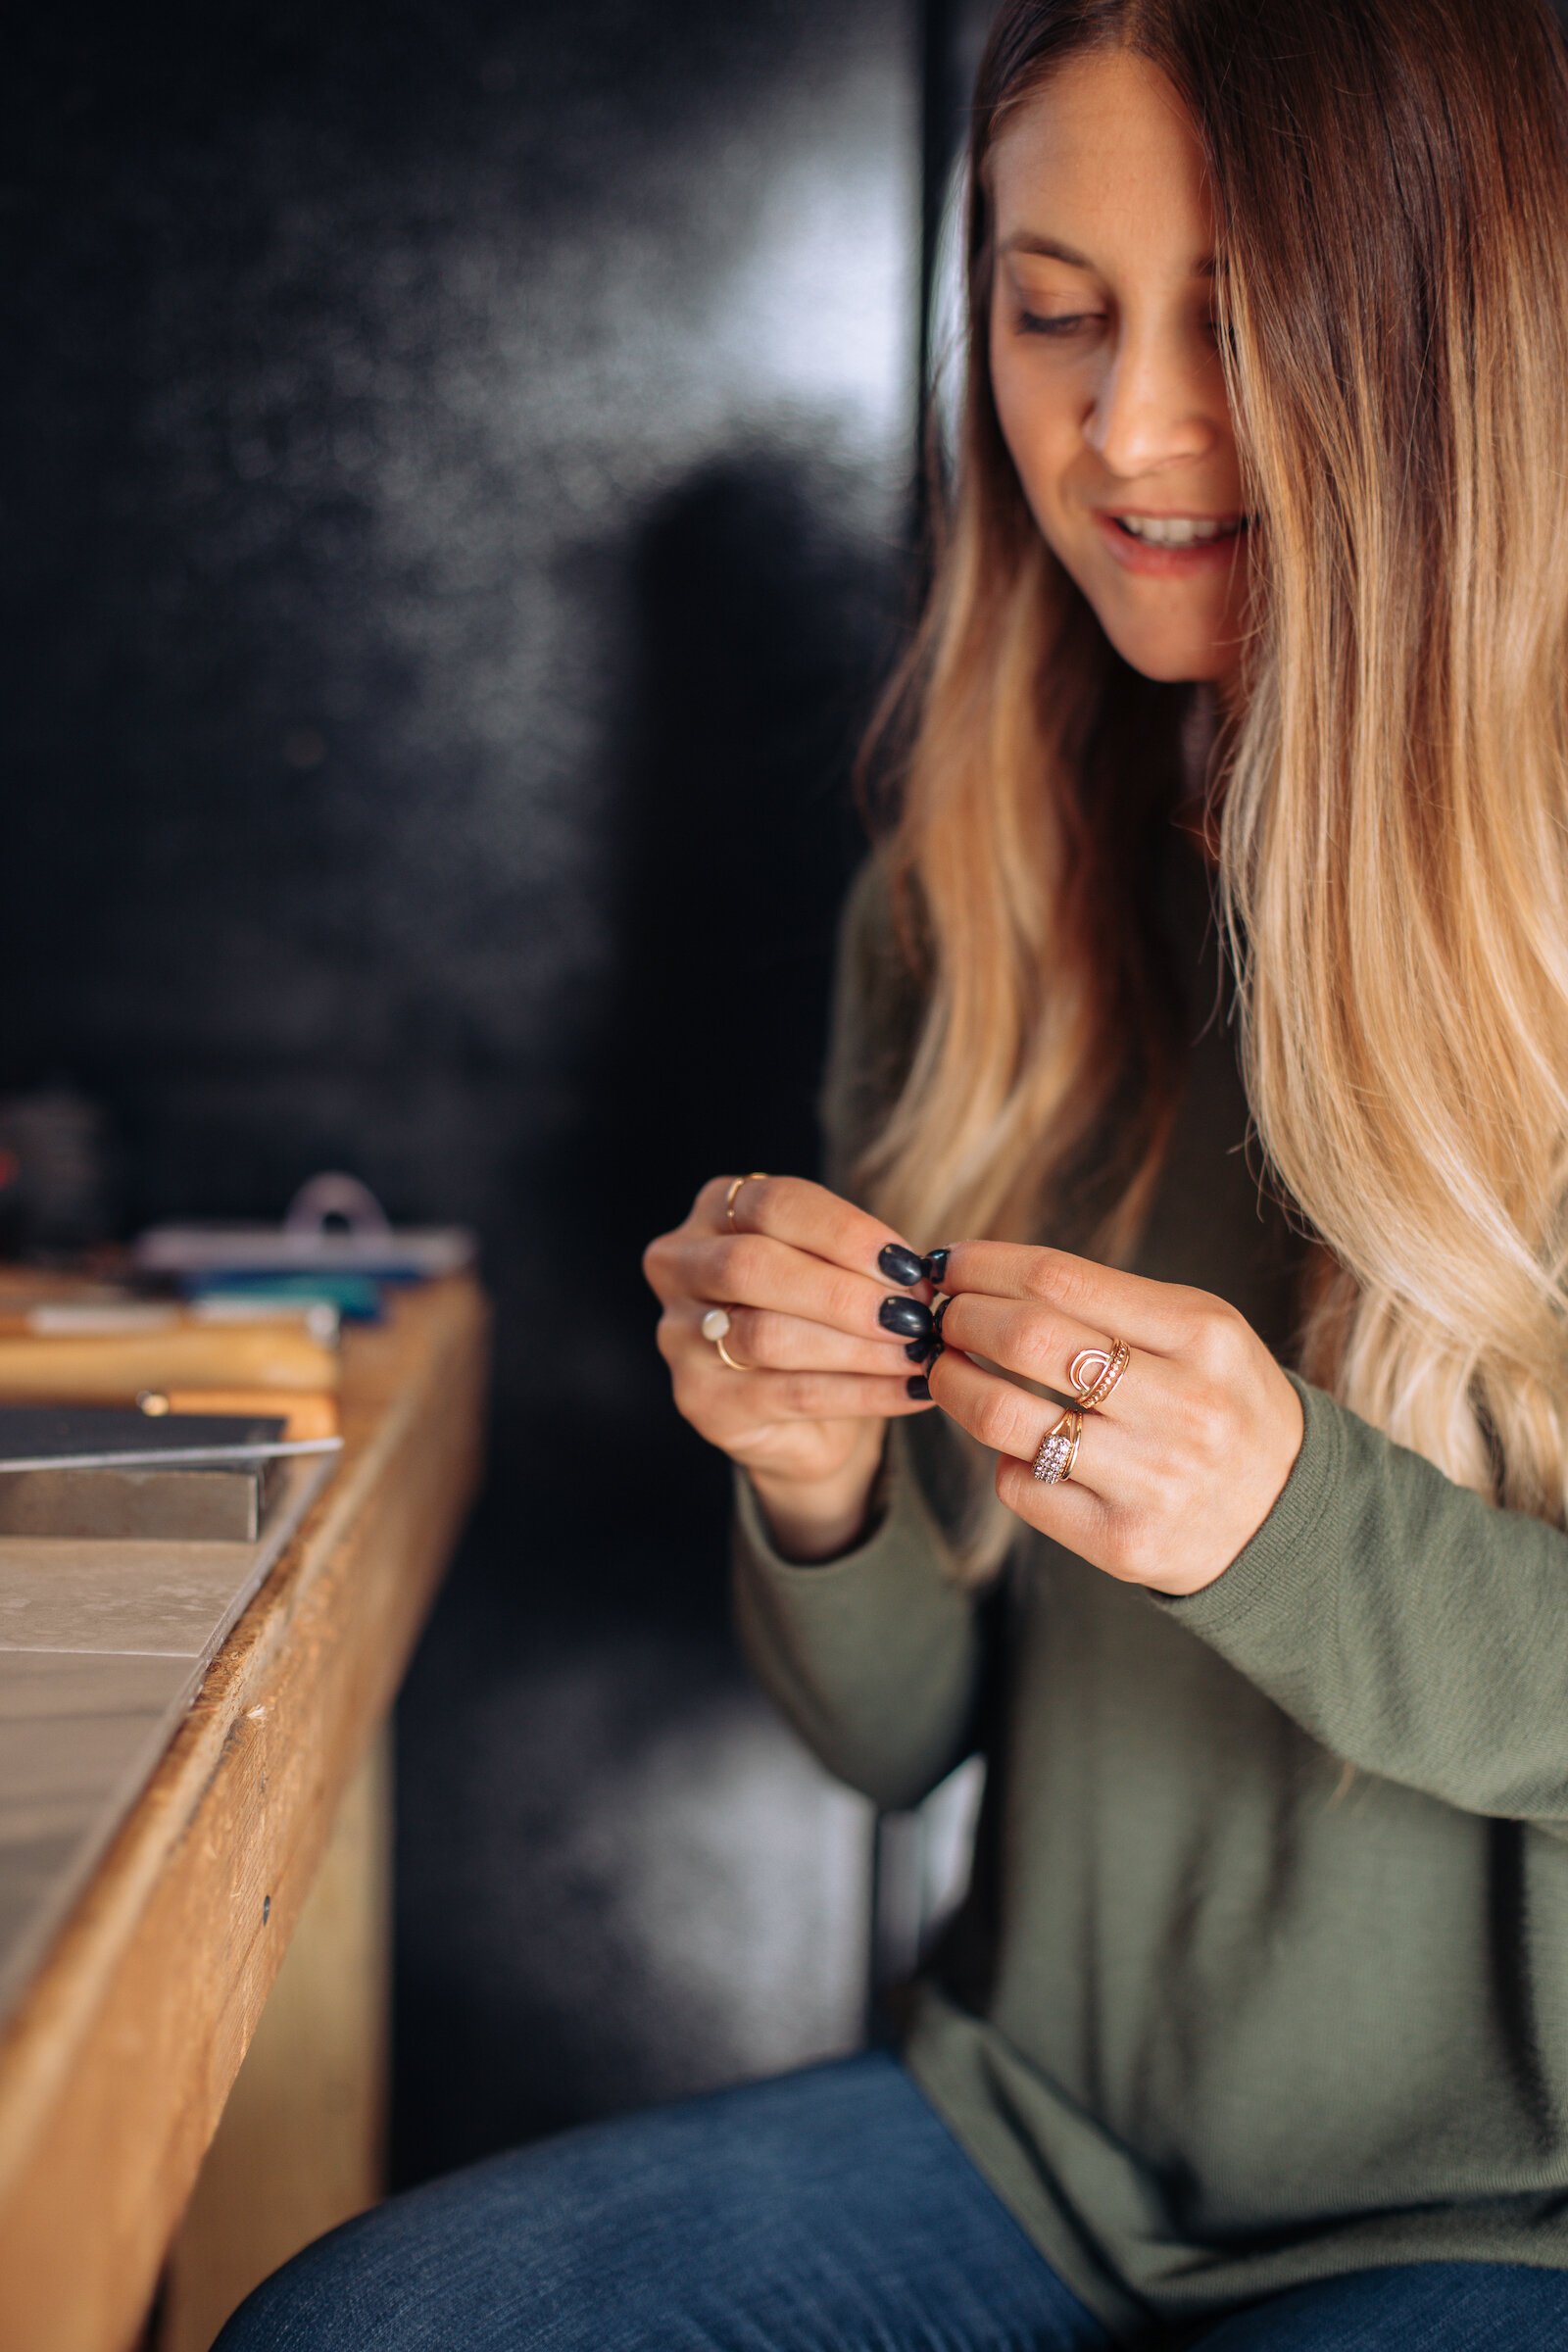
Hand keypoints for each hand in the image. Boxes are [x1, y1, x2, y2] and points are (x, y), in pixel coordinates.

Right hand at [641, 1175, 939, 1550]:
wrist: (802, 1416)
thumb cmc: (822, 1318)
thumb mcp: (837, 1269)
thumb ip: (861, 1260)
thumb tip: (917, 1275)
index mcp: (715, 1210)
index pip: (775, 1204)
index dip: (846, 1233)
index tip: (908, 1265)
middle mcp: (680, 1265)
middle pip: (753, 1265)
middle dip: (843, 1292)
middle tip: (912, 1316)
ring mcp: (679, 1336)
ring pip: (768, 1335)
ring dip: (856, 1346)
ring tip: (917, 1353)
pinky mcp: (701, 1401)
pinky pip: (790, 1394)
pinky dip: (861, 1392)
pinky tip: (911, 1388)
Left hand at [925, 1242, 1303, 1595]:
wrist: (1285, 1517)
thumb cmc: (1221, 1402)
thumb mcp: (1199, 1333)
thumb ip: (1108, 1303)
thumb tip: (987, 1279)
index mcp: (1202, 1335)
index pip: (1060, 1279)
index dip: (985, 1266)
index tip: (951, 1265)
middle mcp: (1181, 1406)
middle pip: (1025, 1339)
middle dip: (961, 1319)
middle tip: (942, 1318)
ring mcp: (1151, 1479)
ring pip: (1004, 1418)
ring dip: (954, 1384)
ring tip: (947, 1370)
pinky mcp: (1120, 1540)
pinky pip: (1021, 1486)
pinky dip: (1003, 1458)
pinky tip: (1017, 1445)